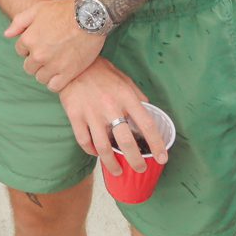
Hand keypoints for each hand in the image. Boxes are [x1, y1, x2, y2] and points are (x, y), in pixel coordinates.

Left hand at [6, 0, 106, 90]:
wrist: (91, 16)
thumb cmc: (64, 10)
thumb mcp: (38, 9)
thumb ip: (19, 22)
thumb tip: (6, 35)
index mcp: (29, 39)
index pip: (21, 51)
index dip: (30, 47)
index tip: (41, 43)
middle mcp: (38, 54)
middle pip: (29, 67)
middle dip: (36, 61)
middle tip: (49, 53)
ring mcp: (53, 65)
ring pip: (40, 77)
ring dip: (45, 72)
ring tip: (56, 63)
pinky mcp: (68, 73)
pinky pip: (54, 86)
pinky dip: (55, 82)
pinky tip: (61, 73)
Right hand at [56, 58, 165, 176]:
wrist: (72, 63)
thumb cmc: (101, 72)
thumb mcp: (124, 80)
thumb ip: (137, 97)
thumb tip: (150, 113)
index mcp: (126, 97)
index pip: (147, 125)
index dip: (157, 144)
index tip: (162, 158)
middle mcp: (110, 106)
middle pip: (126, 142)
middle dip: (136, 161)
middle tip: (140, 169)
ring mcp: (91, 112)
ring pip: (103, 148)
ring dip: (112, 164)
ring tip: (118, 171)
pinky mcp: (75, 115)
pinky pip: (84, 141)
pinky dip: (91, 151)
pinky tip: (96, 154)